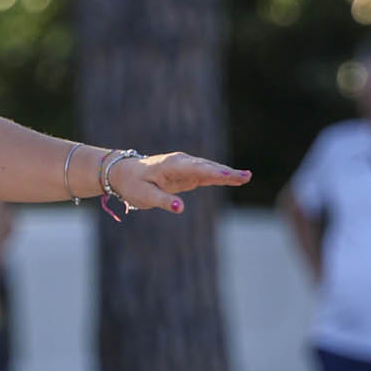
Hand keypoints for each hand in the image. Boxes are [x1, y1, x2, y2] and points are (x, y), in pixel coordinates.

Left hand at [103, 152, 250, 214]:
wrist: (124, 173)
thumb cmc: (133, 184)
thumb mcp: (143, 195)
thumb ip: (162, 201)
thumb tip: (179, 208)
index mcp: (171, 165)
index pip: (197, 169)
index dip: (214, 173)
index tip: (229, 176)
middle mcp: (181, 162)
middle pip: (207, 167)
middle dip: (227, 172)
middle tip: (246, 177)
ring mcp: (186, 166)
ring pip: (209, 169)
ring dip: (227, 173)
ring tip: (246, 177)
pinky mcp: (187, 174)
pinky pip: (206, 175)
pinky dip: (220, 176)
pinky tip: (234, 179)